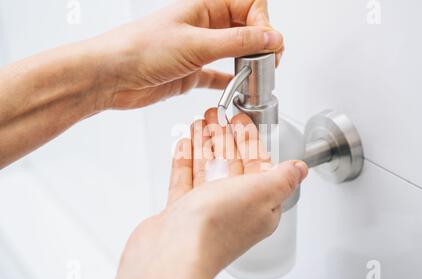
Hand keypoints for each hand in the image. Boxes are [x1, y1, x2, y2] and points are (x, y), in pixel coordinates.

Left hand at [92, 0, 283, 109]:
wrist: (110, 76)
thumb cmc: (140, 49)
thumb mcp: (196, 43)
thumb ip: (237, 41)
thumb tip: (271, 38)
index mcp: (204, 7)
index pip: (249, 5)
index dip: (263, 23)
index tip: (268, 44)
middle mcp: (203, 26)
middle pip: (245, 28)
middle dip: (260, 43)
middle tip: (267, 61)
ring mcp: (198, 49)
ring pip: (234, 51)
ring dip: (248, 62)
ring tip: (255, 74)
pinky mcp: (191, 71)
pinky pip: (218, 74)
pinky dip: (231, 80)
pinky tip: (239, 87)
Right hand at [112, 109, 307, 278]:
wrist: (174, 252)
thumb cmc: (216, 227)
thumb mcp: (261, 193)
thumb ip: (282, 178)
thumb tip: (300, 169)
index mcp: (258, 207)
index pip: (257, 165)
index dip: (250, 140)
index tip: (241, 119)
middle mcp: (232, 209)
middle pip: (230, 164)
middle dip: (224, 136)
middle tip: (217, 114)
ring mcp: (204, 211)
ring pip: (206, 169)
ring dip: (204, 143)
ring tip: (200, 122)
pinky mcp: (180, 213)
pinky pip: (184, 181)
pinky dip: (185, 160)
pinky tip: (185, 143)